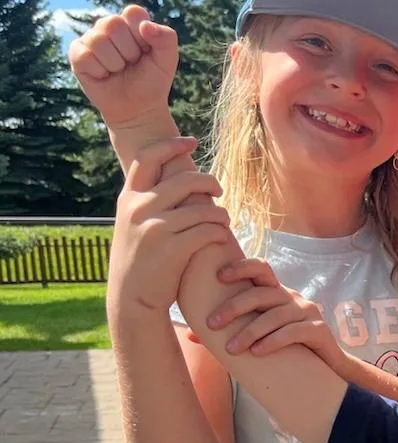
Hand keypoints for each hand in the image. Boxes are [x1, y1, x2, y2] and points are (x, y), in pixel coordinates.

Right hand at [69, 5, 178, 130]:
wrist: (138, 108)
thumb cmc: (152, 80)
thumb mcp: (168, 59)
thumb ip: (166, 38)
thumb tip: (144, 26)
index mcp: (131, 21)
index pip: (132, 13)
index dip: (141, 35)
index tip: (146, 51)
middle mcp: (109, 25)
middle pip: (112, 24)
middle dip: (128, 51)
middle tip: (131, 63)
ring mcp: (91, 38)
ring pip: (98, 41)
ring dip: (114, 63)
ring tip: (118, 70)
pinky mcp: (77, 54)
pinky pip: (84, 56)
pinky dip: (99, 71)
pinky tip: (104, 76)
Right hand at [109, 139, 234, 314]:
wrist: (131, 299)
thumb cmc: (138, 262)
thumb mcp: (132, 226)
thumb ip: (146, 203)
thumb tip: (172, 179)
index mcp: (129, 199)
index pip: (147, 158)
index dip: (170, 145)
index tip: (191, 142)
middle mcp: (139, 208)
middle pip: (184, 179)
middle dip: (208, 181)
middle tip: (218, 189)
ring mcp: (156, 228)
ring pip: (203, 207)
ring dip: (219, 213)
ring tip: (223, 221)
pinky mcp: (174, 248)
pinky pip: (209, 229)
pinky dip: (220, 231)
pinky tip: (221, 237)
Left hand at [208, 259, 349, 373]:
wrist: (326, 370)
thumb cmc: (287, 350)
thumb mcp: (257, 336)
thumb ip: (230, 331)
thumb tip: (191, 334)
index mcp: (276, 293)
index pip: (260, 268)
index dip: (241, 267)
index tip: (218, 276)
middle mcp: (292, 298)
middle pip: (261, 292)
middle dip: (234, 307)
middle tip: (212, 324)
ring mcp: (307, 312)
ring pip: (275, 315)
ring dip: (250, 331)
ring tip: (232, 349)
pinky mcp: (318, 331)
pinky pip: (293, 332)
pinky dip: (273, 341)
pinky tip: (258, 352)